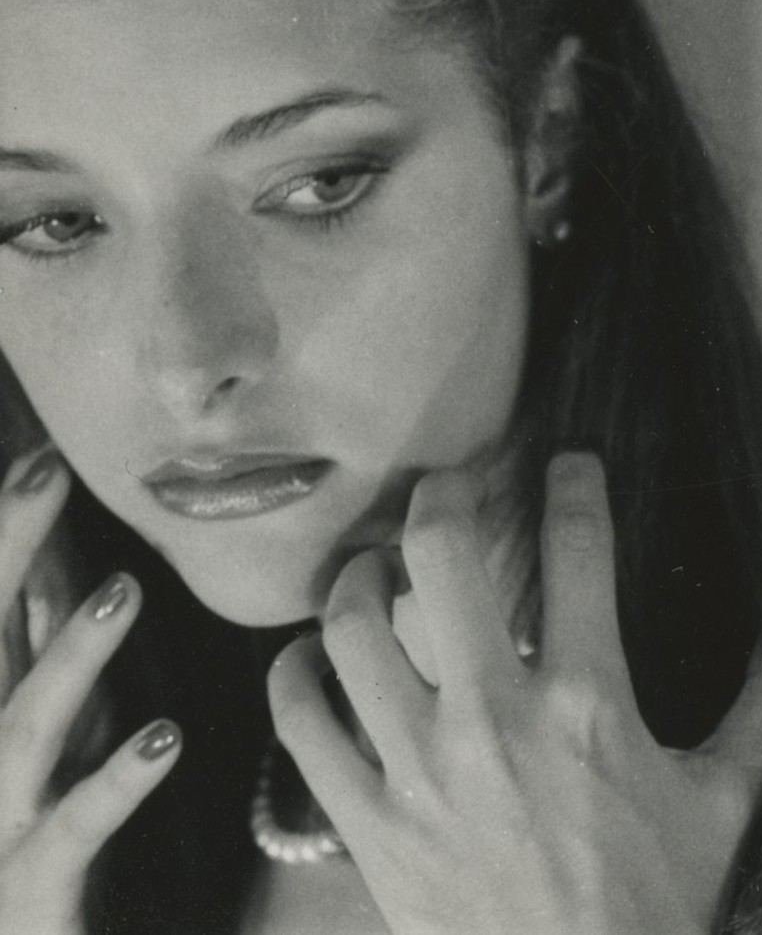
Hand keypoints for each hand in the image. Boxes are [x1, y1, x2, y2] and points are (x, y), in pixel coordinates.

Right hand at [0, 449, 181, 934]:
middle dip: (7, 555)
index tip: (42, 455)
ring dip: (69, 656)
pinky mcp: (30, 886)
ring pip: (21, 728)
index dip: (8, 537)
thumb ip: (52, 664)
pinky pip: (71, 829)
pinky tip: (165, 739)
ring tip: (123, 589)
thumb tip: (80, 577)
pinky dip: (112, 782)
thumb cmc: (38, 852)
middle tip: (46, 472)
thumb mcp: (52, 743)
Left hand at [269, 452, 761, 934]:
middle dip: (442, 494)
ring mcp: (417, 768)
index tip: (572, 463)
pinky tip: (317, 655)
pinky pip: (301, 720)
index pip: (578, 547)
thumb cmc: (655, 904)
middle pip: (440, 555)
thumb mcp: (727, 798)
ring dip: (361, 576)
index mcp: (589, 701)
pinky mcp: (366, 820)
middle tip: (450, 484)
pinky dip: (298, 671)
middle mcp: (493, 718)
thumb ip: (761, 700)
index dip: (576, 482)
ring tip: (378, 567)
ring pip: (351, 626)